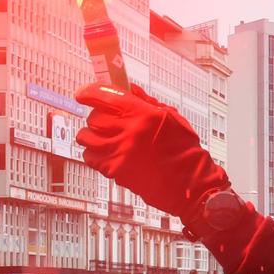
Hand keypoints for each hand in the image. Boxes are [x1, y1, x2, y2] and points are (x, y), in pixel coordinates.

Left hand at [75, 82, 230, 220]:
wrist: (190, 183)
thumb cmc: (184, 150)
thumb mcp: (171, 118)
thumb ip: (146, 102)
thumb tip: (128, 89)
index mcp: (144, 115)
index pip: (105, 96)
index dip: (90, 92)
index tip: (83, 93)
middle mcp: (129, 133)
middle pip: (94, 117)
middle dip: (97, 116)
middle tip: (106, 119)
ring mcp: (120, 153)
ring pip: (86, 137)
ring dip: (91, 135)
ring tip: (103, 137)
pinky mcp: (114, 171)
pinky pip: (90, 157)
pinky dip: (94, 153)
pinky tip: (107, 152)